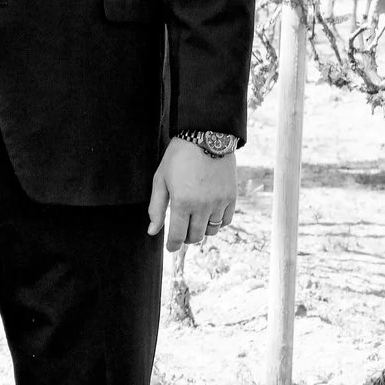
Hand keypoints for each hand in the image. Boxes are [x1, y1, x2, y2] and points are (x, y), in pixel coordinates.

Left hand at [148, 138, 237, 252]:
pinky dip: (217, 223)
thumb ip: (156, 207)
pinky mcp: (231, 197)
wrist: (206, 136)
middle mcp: (202, 206)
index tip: (170, 248)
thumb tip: (152, 231)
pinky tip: (209, 214)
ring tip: (194, 220)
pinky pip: (225, 221)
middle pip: (195, 236)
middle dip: (186, 238)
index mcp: (182, 202)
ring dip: (201, 230)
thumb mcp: (161, 179)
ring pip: (211, 231)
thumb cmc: (179, 156)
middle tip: (181, 231)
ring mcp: (218, 202)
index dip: (172, 245)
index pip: (177, 236)